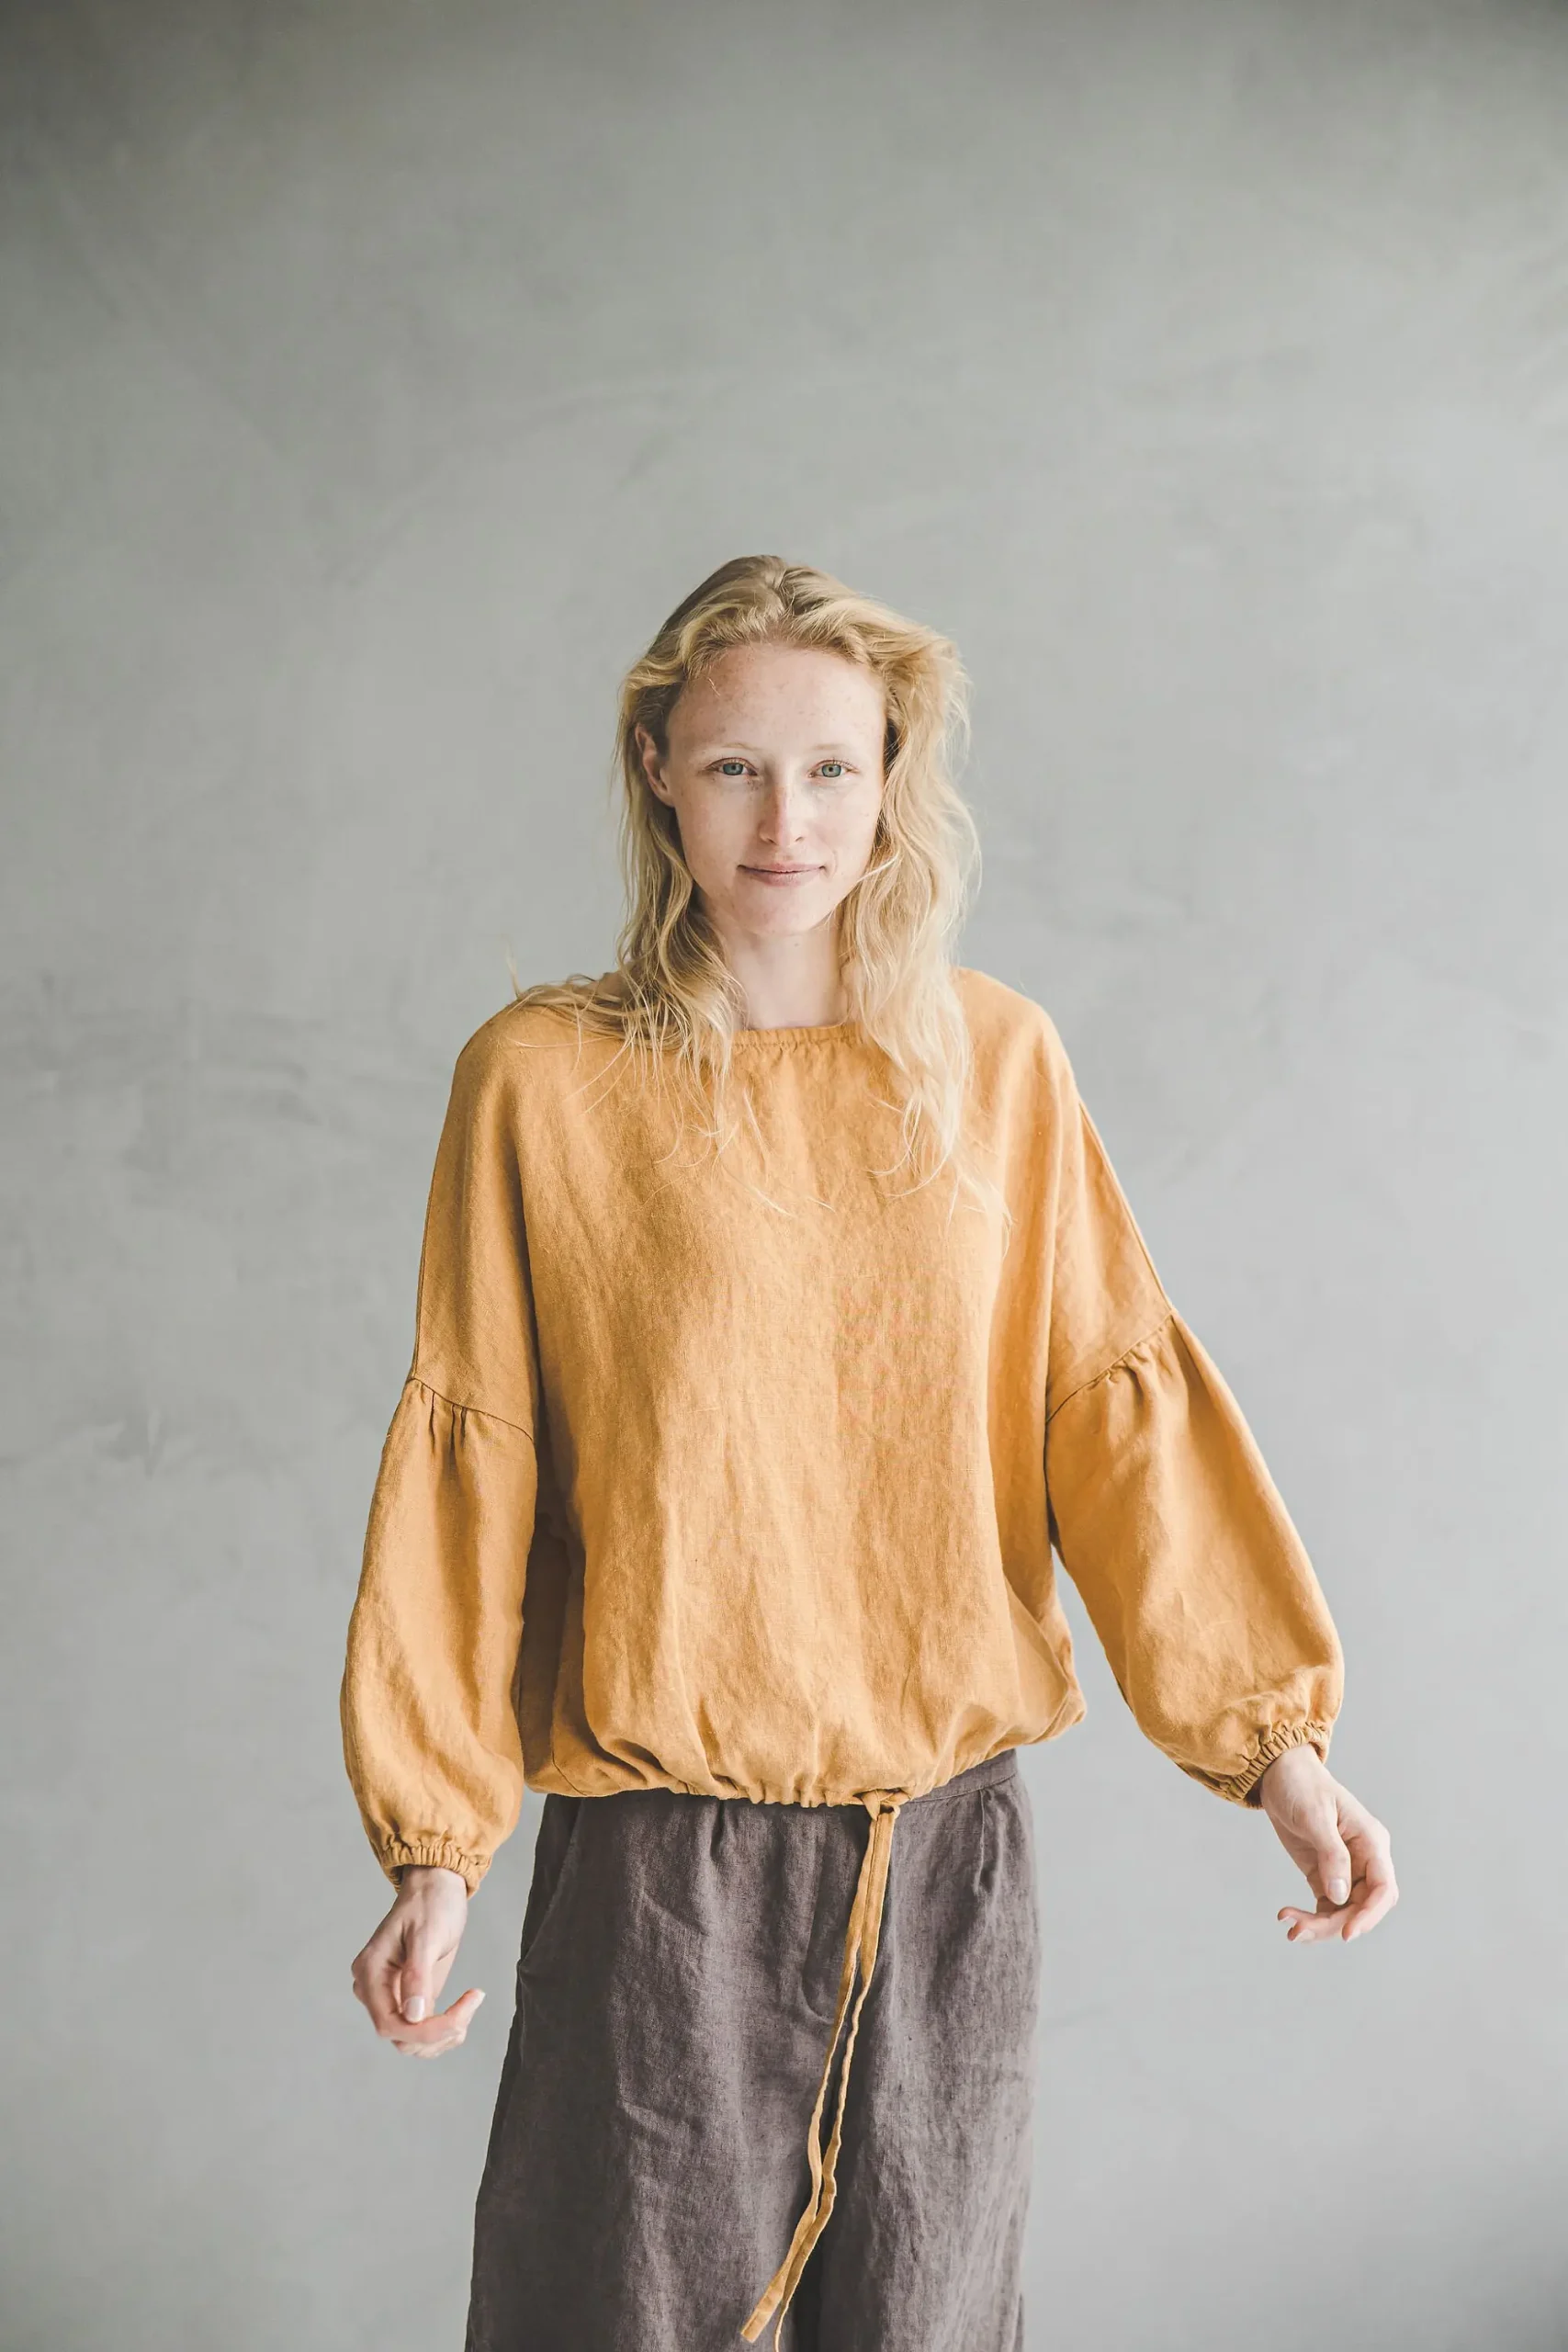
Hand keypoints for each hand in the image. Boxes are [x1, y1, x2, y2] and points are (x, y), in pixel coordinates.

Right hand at [350, 1865, 484, 2055]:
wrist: (436, 1887)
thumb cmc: (429, 1903)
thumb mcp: (426, 1935)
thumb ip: (417, 1976)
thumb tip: (413, 2016)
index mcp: (370, 1973)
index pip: (389, 2023)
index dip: (425, 2031)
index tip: (461, 2017)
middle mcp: (375, 1990)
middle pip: (401, 2036)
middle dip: (439, 2031)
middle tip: (472, 2002)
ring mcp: (391, 1996)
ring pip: (411, 2041)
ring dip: (443, 2035)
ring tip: (470, 2004)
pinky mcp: (408, 1998)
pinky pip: (421, 2031)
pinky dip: (444, 2030)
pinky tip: (464, 2010)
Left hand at [1255, 1746, 1397, 1944]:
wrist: (1279, 1774)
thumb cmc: (1302, 1785)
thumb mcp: (1315, 1816)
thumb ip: (1331, 1854)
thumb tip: (1341, 1895)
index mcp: (1371, 1842)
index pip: (1383, 1888)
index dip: (1370, 1915)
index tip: (1347, 1933)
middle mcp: (1365, 1859)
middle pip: (1364, 1907)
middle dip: (1336, 1925)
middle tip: (1301, 1931)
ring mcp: (1346, 1869)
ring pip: (1345, 1912)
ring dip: (1320, 1926)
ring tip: (1291, 1929)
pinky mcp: (1326, 1875)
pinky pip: (1327, 1906)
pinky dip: (1311, 1917)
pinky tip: (1289, 1918)